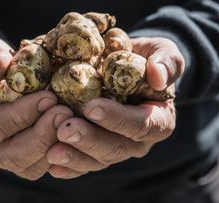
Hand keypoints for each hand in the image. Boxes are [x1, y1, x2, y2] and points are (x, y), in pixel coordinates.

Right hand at [0, 31, 72, 179]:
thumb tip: (1, 66)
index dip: (21, 115)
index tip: (49, 97)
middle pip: (11, 156)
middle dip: (42, 136)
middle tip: (66, 113)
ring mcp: (1, 153)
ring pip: (28, 166)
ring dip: (53, 146)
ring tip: (73, 120)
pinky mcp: (20, 155)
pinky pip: (40, 165)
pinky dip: (59, 153)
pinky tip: (73, 130)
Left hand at [46, 37, 184, 178]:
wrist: (124, 70)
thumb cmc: (143, 60)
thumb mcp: (162, 52)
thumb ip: (167, 61)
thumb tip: (158, 77)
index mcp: (158, 119)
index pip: (141, 124)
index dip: (117, 119)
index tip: (92, 108)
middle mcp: (137, 140)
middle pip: (116, 148)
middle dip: (89, 140)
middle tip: (65, 130)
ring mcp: (116, 148)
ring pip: (97, 160)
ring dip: (74, 156)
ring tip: (52, 151)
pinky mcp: (97, 151)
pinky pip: (83, 165)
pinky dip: (68, 167)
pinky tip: (50, 164)